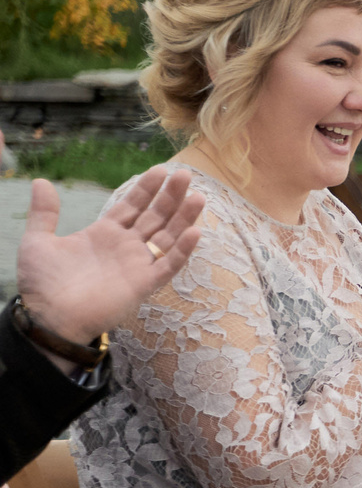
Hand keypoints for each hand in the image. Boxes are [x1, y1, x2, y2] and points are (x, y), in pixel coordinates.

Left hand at [16, 168, 203, 346]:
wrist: (49, 316)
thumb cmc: (43, 283)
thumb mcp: (37, 241)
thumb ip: (44, 212)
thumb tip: (41, 181)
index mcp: (103, 234)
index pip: (131, 206)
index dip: (146, 189)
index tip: (161, 170)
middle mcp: (125, 247)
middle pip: (155, 216)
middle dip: (170, 196)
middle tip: (185, 174)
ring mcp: (137, 265)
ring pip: (168, 237)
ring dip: (184, 218)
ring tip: (198, 197)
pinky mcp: (144, 284)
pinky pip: (169, 266)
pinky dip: (182, 250)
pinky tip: (195, 232)